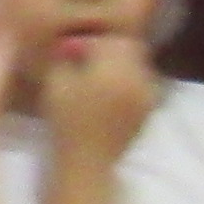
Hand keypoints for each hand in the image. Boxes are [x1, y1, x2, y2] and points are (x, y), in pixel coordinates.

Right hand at [40, 27, 161, 162]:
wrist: (87, 163)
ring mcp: (147, 97)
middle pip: (131, 49)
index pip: (112, 40)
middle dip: (110, 50)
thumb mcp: (56, 82)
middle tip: (86, 60)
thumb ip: (65, 56)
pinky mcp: (147, 112)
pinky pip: (141, 86)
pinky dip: (128, 83)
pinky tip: (108, 95)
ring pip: (139, 67)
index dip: (92, 41)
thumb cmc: (66, 122)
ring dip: (121, 66)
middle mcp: (139, 78)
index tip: (73, 51)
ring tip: (97, 78)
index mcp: (117, 68)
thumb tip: (72, 46)